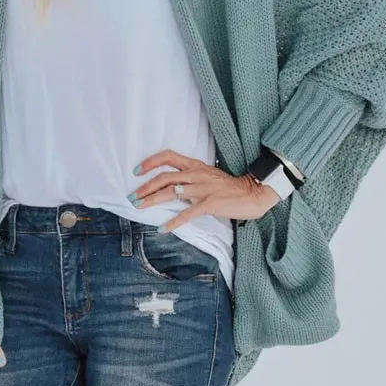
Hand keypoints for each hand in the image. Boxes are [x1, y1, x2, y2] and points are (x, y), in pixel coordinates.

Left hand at [128, 149, 281, 232]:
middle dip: (146, 187)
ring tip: (139, 207)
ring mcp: (203, 189)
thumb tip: (172, 186)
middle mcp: (197, 174)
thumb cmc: (230, 186)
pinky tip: (163, 228)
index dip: (150, 162)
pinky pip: (187, 213)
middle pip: (165, 177)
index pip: (168, 157)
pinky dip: (173, 221)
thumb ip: (191, 177)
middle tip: (132, 196)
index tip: (137, 170)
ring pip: (172, 192)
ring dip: (152, 200)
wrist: (253, 192)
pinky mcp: (210, 204)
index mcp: (195, 165)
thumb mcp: (208, 175)